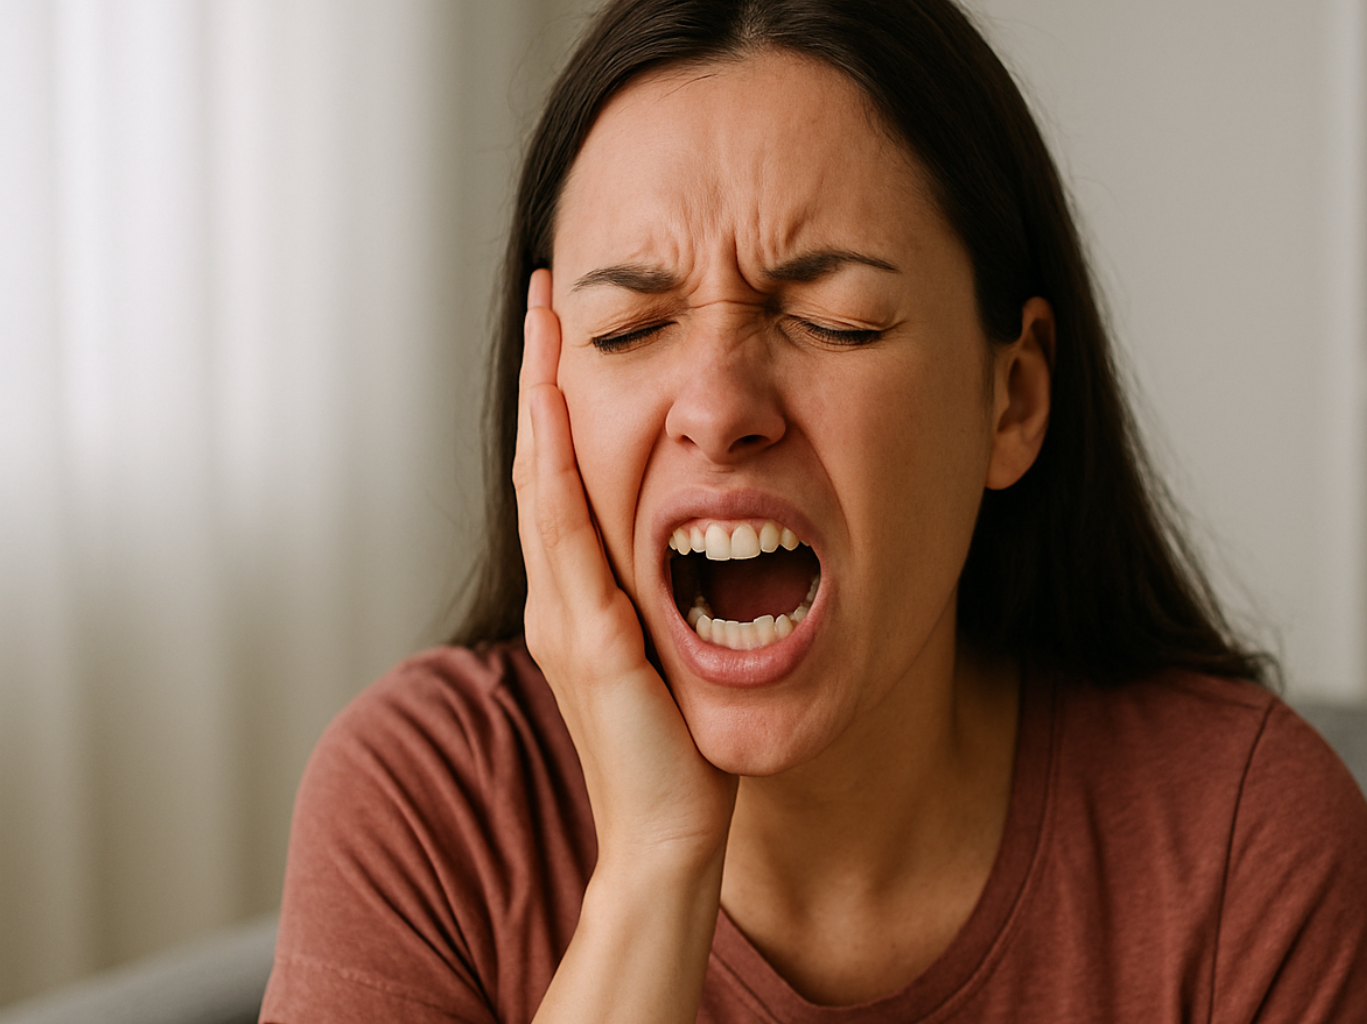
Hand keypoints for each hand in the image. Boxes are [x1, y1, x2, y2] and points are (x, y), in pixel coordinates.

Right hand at [513, 268, 737, 869]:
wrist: (668, 841)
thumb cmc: (677, 757)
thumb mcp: (669, 657)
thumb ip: (664, 605)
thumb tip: (696, 555)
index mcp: (580, 600)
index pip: (559, 479)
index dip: (558, 401)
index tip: (570, 327)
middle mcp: (562, 598)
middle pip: (540, 462)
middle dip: (545, 373)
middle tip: (548, 291)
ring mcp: (570, 616)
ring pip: (544, 483)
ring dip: (546, 397)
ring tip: (551, 321)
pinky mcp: (595, 642)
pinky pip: (568, 536)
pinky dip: (558, 467)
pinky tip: (560, 413)